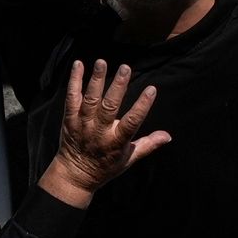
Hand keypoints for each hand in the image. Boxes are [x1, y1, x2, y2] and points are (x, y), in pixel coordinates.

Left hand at [46, 58, 168, 202]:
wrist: (75, 176)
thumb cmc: (105, 167)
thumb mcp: (130, 159)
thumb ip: (148, 145)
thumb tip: (168, 136)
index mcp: (116, 142)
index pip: (132, 122)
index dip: (142, 106)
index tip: (151, 89)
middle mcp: (99, 132)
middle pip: (109, 107)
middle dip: (117, 86)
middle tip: (125, 68)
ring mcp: (83, 125)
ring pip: (90, 100)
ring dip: (96, 79)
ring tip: (102, 62)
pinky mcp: (69, 119)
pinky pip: (71, 98)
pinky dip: (74, 81)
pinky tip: (78, 65)